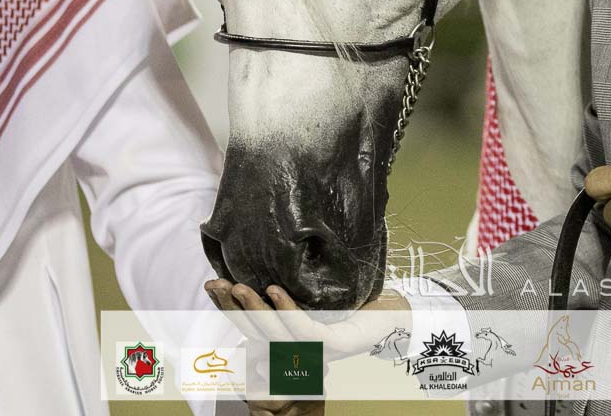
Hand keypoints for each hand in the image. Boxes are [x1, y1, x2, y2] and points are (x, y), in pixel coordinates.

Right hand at [204, 278, 410, 411]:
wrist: (398, 314)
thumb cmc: (359, 301)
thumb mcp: (320, 293)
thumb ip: (296, 285)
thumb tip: (269, 259)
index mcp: (291, 336)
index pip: (253, 323)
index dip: (230, 305)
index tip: (212, 284)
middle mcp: (299, 348)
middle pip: (256, 330)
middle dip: (232, 306)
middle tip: (213, 284)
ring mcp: (315, 350)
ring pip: (275, 333)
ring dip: (254, 308)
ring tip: (237, 287)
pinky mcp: (333, 344)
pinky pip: (304, 330)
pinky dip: (287, 310)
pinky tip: (274, 291)